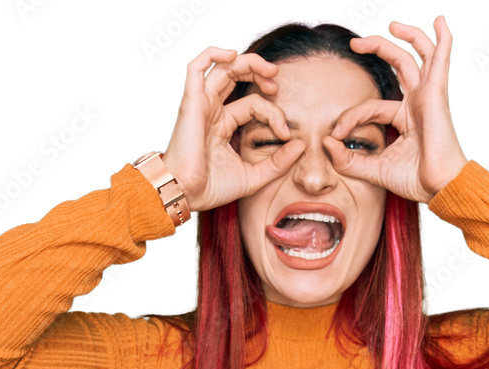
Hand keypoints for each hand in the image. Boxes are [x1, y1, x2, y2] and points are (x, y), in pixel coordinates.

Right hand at [161, 47, 304, 212]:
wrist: (187, 194)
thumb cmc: (212, 188)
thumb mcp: (254, 177)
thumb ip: (278, 163)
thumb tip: (301, 145)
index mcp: (224, 125)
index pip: (254, 105)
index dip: (274, 113)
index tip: (285, 133)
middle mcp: (212, 110)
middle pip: (237, 77)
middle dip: (260, 73)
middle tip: (277, 81)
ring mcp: (201, 104)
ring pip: (223, 67)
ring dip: (248, 63)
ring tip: (269, 70)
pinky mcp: (191, 102)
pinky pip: (196, 67)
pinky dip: (213, 54)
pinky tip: (233, 54)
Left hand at [322, 16, 468, 203]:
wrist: (438, 187)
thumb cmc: (414, 181)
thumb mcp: (372, 170)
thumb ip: (347, 160)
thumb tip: (327, 143)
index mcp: (404, 118)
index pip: (370, 106)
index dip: (349, 117)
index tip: (335, 135)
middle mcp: (416, 103)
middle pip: (397, 66)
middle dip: (376, 49)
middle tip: (354, 44)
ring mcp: (427, 96)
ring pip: (416, 56)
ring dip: (404, 36)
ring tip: (390, 23)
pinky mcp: (436, 93)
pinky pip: (440, 59)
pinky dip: (442, 39)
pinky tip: (440, 22)